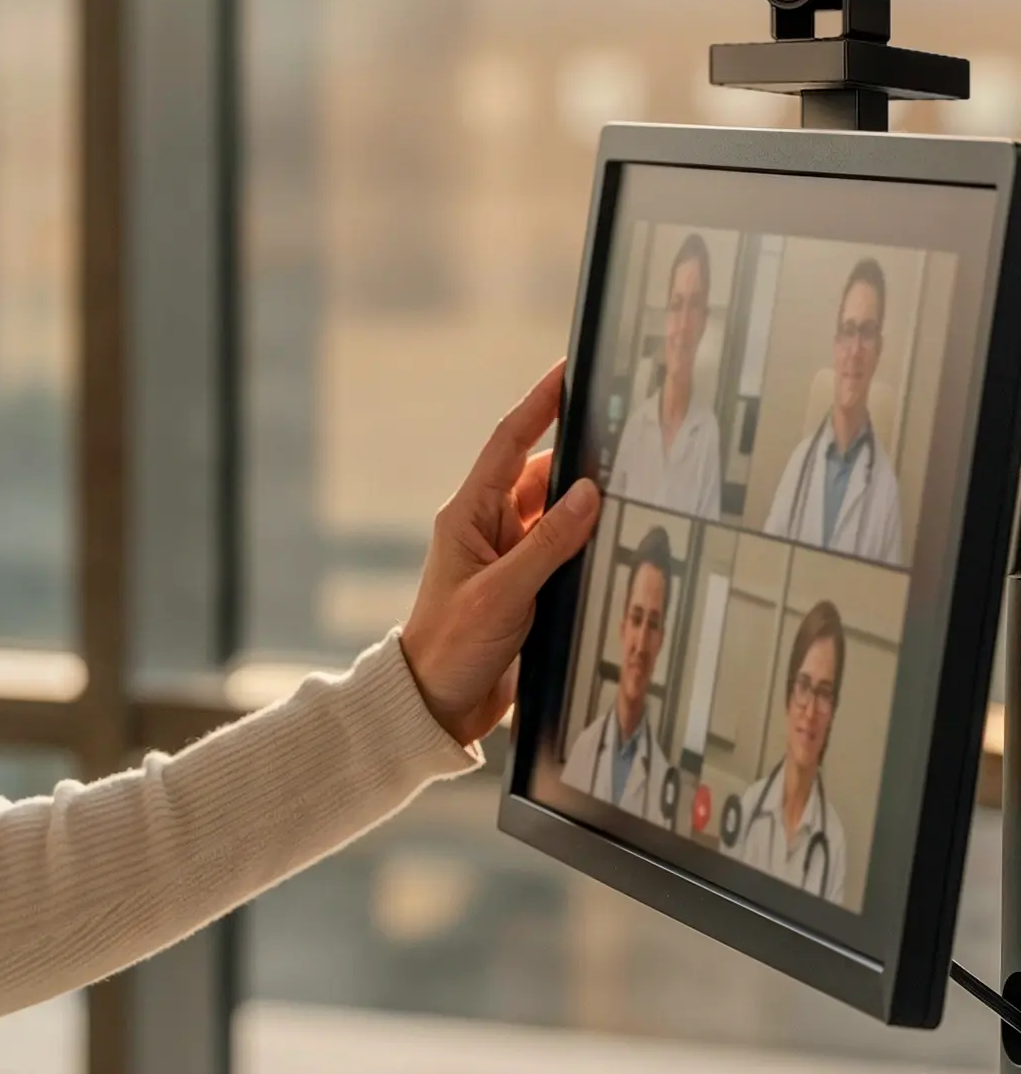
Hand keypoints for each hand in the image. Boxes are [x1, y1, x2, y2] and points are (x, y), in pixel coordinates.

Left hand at [398, 362, 599, 746]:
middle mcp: (487, 527)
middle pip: (541, 476)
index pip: (509, 443)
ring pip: (557, 514)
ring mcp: (507, 556)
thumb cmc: (451, 645)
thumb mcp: (503, 594)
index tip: (568, 370)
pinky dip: (588, 543)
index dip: (539, 404)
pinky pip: (562, 550)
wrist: (435, 702)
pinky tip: (620, 541)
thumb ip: (547, 544)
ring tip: (637, 488)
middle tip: (628, 437)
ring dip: (588, 507)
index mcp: (468, 515)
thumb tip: (588, 492)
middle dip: (581, 458)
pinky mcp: (524, 585)